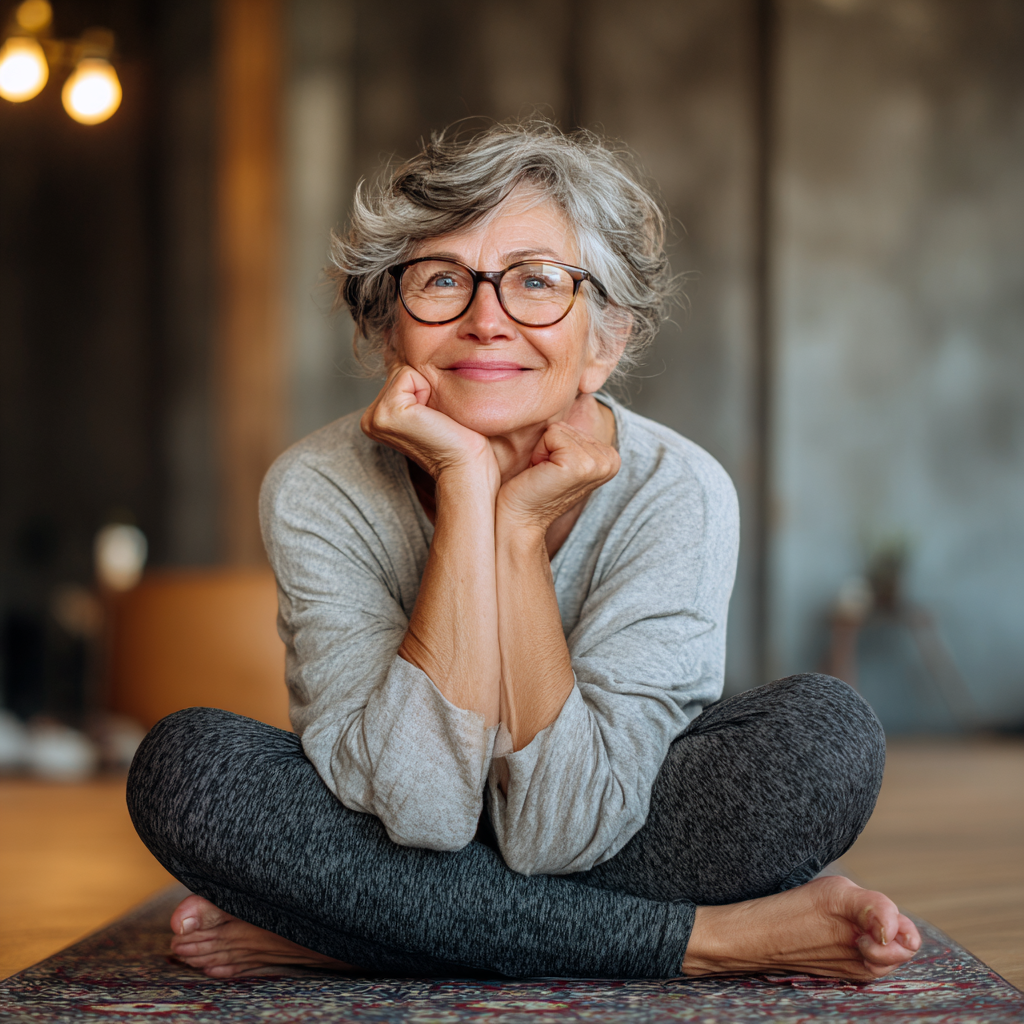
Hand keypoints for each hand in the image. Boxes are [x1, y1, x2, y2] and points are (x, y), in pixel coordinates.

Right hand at [361, 364, 496, 484]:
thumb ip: (414, 383)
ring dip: (427, 388)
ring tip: (433, 418)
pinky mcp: (387, 413)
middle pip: (399, 370)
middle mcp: (371, 418)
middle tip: (435, 418)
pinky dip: (426, 390)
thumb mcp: (430, 405)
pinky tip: (431, 416)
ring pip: (404, 371)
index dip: (423, 388)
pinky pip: (408, 375)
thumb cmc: (458, 439)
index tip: (432, 418)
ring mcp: (375, 417)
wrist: (467, 465)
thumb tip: (407, 349)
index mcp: (377, 418)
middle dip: (424, 387)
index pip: (398, 375)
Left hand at [496, 395, 619, 534]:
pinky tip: (541, 474)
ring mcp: (597, 463)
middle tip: (545, 472)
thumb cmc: (532, 487)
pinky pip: (553, 434)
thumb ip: (568, 431)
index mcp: (610, 456)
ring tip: (543, 474)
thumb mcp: (558, 453)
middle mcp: (611, 459)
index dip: (554, 443)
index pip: (574, 420)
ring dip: (544, 450)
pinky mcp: (579, 465)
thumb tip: (564, 395)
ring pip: (558, 428)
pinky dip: (540, 452)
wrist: (519, 518)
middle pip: (567, 422)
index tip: (552, 468)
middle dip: (549, 446)